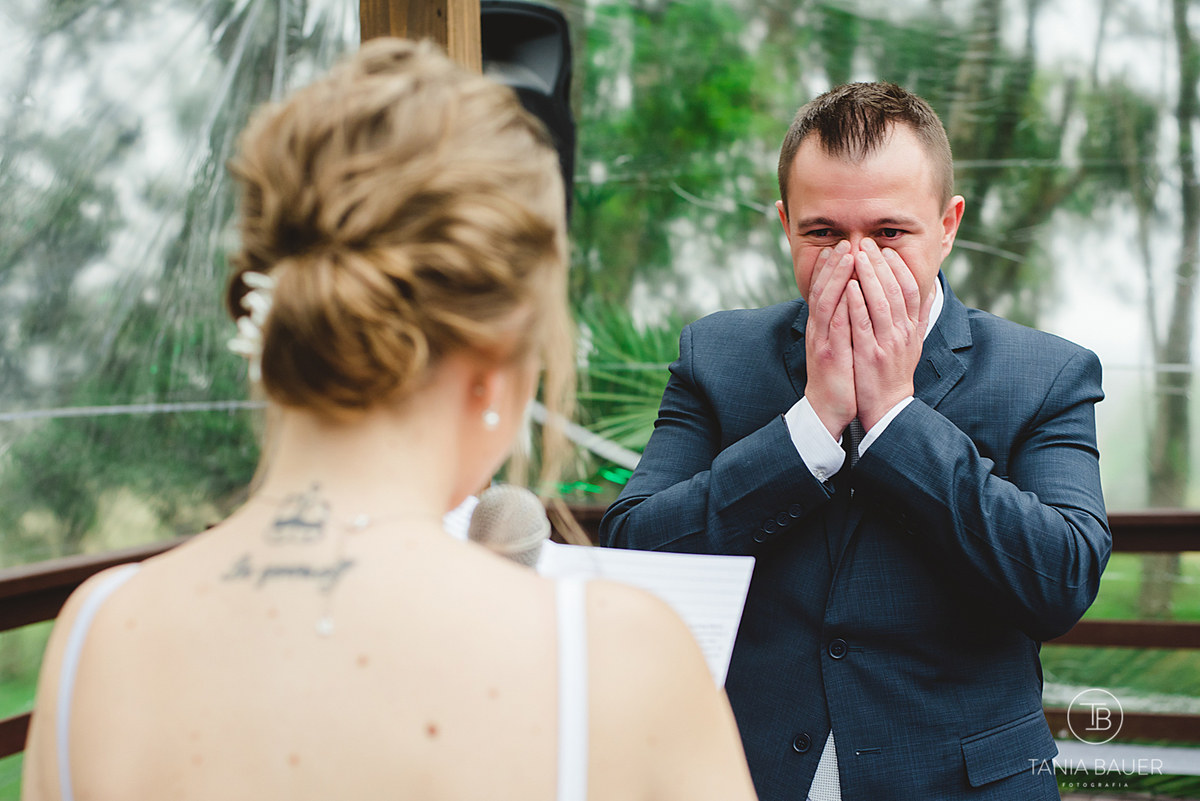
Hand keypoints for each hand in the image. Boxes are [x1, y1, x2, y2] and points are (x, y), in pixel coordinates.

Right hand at [805, 240, 856, 437]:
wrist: (827, 410)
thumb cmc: (838, 378)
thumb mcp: (839, 347)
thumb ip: (844, 325)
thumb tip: (853, 304)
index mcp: (822, 328)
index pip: (824, 292)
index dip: (831, 269)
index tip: (841, 247)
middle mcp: (819, 331)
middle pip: (823, 291)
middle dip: (834, 265)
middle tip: (844, 243)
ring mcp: (824, 342)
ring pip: (828, 303)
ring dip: (836, 278)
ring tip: (847, 256)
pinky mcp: (832, 356)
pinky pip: (837, 326)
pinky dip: (843, 306)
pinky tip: (851, 289)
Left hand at [845, 238, 932, 430]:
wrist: (888, 408)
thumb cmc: (895, 373)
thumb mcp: (914, 344)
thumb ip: (920, 317)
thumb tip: (929, 291)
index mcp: (912, 329)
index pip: (910, 290)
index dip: (899, 268)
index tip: (886, 251)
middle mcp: (903, 333)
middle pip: (895, 291)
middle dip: (880, 264)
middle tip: (866, 244)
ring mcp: (887, 344)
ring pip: (880, 303)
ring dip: (868, 277)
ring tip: (856, 256)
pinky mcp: (869, 355)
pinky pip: (863, 324)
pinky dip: (857, 303)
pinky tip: (849, 286)